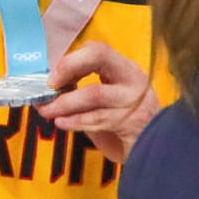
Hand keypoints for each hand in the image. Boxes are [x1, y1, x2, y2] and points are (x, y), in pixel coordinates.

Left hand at [39, 40, 158, 162]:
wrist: (153, 149)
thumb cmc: (122, 121)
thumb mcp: (105, 97)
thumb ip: (80, 87)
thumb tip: (46, 87)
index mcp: (124, 68)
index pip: (97, 49)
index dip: (70, 59)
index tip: (51, 75)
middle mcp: (132, 79)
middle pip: (99, 57)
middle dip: (67, 68)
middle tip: (48, 86)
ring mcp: (135, 100)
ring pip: (94, 93)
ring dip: (63, 103)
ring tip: (47, 110)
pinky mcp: (133, 122)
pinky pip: (97, 118)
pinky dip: (75, 121)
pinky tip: (62, 122)